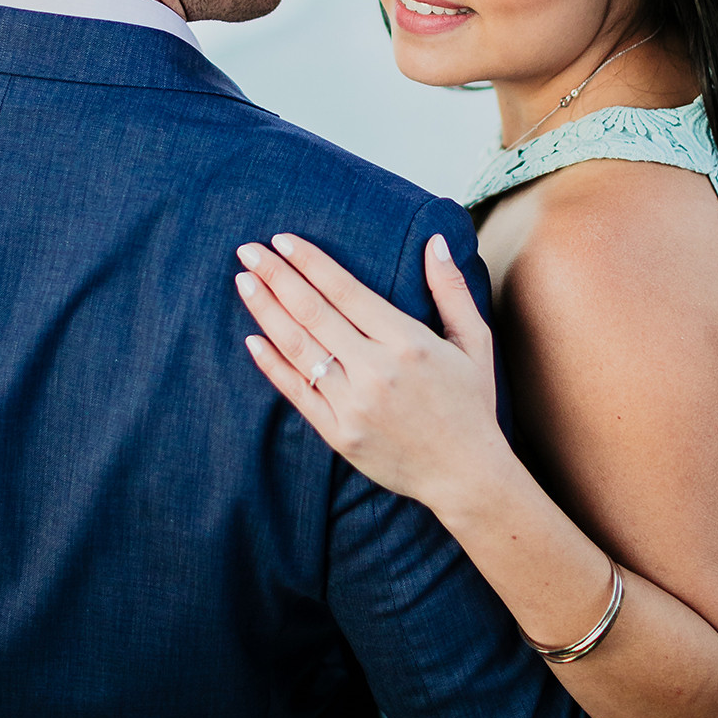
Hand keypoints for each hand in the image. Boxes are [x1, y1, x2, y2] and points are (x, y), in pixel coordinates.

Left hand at [236, 231, 507, 514]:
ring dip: (266, 311)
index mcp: (409, 343)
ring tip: (244, 282)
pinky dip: (271, 364)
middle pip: (314, 313)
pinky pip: (297, 391)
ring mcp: (354, 404)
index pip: (346, 291)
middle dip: (276, 277)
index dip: (310, 263)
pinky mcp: (338, 433)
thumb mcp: (474, 343)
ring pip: (299, 348)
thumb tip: (433, 240)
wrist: (468, 477)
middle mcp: (377, 371)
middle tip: (247, 250)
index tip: (282, 240)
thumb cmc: (470, 404)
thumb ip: (451, 289)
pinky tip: (252, 337)